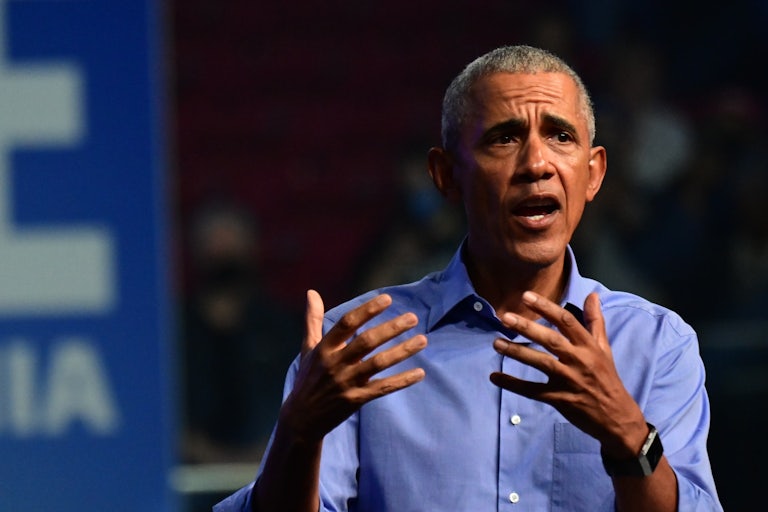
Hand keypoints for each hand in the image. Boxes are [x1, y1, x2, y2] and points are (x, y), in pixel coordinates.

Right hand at [280, 290, 426, 442]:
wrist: (302, 419)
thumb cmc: (308, 379)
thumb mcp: (308, 348)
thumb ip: (313, 320)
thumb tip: (312, 292)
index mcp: (324, 348)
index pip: (348, 323)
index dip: (367, 310)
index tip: (388, 299)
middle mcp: (335, 363)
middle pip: (366, 342)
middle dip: (391, 328)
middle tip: (413, 318)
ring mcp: (346, 382)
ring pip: (378, 363)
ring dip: (402, 351)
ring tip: (423, 340)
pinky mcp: (355, 400)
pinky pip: (383, 388)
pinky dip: (402, 380)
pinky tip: (420, 373)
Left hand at [490, 291, 646, 456]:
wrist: (617, 417)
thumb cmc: (607, 378)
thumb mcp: (604, 348)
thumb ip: (595, 321)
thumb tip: (592, 295)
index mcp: (588, 346)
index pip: (566, 321)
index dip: (546, 307)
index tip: (526, 296)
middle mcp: (579, 360)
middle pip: (551, 340)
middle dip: (527, 327)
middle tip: (505, 318)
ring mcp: (569, 380)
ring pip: (540, 363)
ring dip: (517, 352)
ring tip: (496, 343)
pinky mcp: (559, 399)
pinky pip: (533, 391)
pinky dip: (513, 384)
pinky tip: (495, 377)